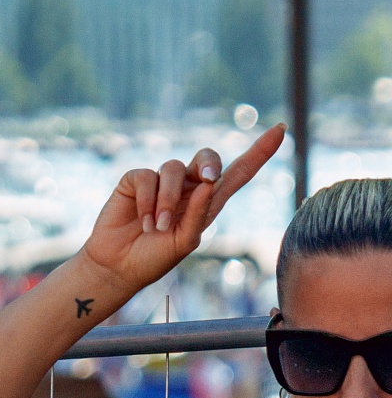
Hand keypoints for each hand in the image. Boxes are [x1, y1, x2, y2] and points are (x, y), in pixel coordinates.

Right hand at [79, 124, 280, 297]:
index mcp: (207, 202)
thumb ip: (199, 214)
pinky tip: (142, 222)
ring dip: (168, 200)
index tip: (281, 130)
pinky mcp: (134, 183)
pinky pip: (146, 177)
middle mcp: (186, 188)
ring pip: (173, 167)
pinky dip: (146, 201)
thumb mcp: (184, 241)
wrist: (117, 267)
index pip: (238, 173)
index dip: (260, 151)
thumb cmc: (154, 258)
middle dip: (210, 163)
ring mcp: (160, 183)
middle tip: (207, 179)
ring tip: (156, 227)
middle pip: (207, 157)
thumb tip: (207, 183)